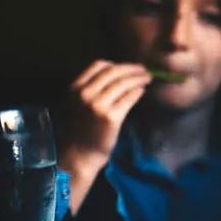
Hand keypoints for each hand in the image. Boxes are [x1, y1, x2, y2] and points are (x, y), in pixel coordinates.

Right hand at [58, 60, 151, 213]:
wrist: (77, 155)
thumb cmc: (76, 132)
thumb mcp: (73, 105)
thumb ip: (87, 91)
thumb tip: (111, 79)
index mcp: (75, 88)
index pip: (98, 65)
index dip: (116, 65)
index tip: (127, 68)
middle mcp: (86, 94)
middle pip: (113, 72)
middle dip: (131, 69)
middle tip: (144, 71)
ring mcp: (98, 105)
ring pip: (123, 84)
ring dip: (138, 78)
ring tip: (147, 79)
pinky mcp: (111, 118)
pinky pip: (129, 98)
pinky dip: (137, 92)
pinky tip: (142, 91)